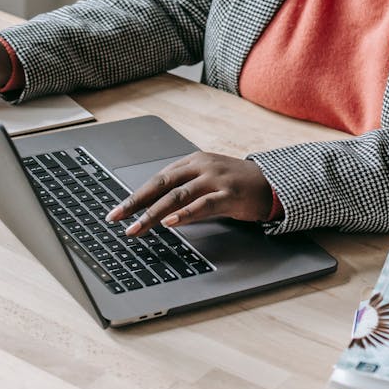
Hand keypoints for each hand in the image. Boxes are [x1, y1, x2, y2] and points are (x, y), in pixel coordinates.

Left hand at [105, 151, 273, 236]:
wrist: (270, 183)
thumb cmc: (235, 184)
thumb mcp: (206, 182)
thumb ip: (184, 191)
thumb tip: (156, 210)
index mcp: (193, 161)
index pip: (158, 178)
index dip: (136, 195)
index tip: (118, 211)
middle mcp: (201, 166)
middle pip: (162, 184)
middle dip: (136, 203)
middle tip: (117, 218)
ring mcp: (214, 179)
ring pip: (177, 195)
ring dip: (153, 213)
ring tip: (137, 228)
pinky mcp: (228, 194)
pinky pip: (202, 204)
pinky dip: (185, 214)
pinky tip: (170, 222)